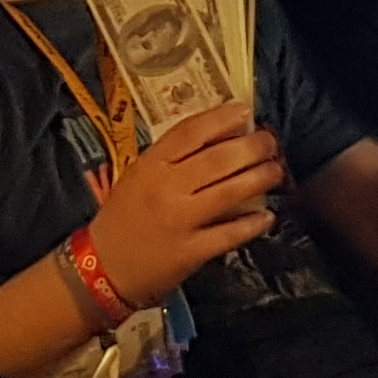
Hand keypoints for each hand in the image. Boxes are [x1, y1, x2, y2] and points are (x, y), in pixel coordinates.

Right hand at [87, 103, 284, 304]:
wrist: (101, 267)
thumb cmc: (123, 216)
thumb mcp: (138, 177)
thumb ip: (172, 158)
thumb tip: (220, 135)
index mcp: (150, 165)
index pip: (191, 132)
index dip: (222, 118)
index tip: (246, 110)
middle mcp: (165, 188)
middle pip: (218, 160)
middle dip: (252, 147)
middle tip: (271, 142)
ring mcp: (179, 221)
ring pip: (229, 192)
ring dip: (259, 178)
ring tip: (276, 171)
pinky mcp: (190, 252)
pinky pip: (230, 233)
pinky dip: (252, 224)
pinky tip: (267, 216)